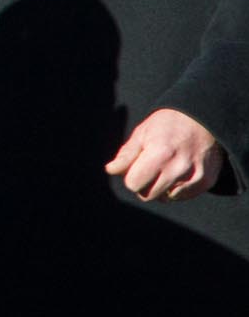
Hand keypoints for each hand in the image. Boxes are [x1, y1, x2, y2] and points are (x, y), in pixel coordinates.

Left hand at [108, 108, 223, 200]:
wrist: (203, 119)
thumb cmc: (167, 125)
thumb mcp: (142, 133)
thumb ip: (126, 155)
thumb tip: (111, 170)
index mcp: (159, 153)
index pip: (133, 184)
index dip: (131, 177)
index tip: (136, 167)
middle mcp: (179, 167)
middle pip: (148, 195)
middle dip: (144, 185)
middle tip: (150, 168)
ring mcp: (195, 176)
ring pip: (166, 198)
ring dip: (161, 187)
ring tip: (166, 167)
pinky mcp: (206, 181)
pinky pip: (182, 196)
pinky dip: (177, 188)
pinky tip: (179, 171)